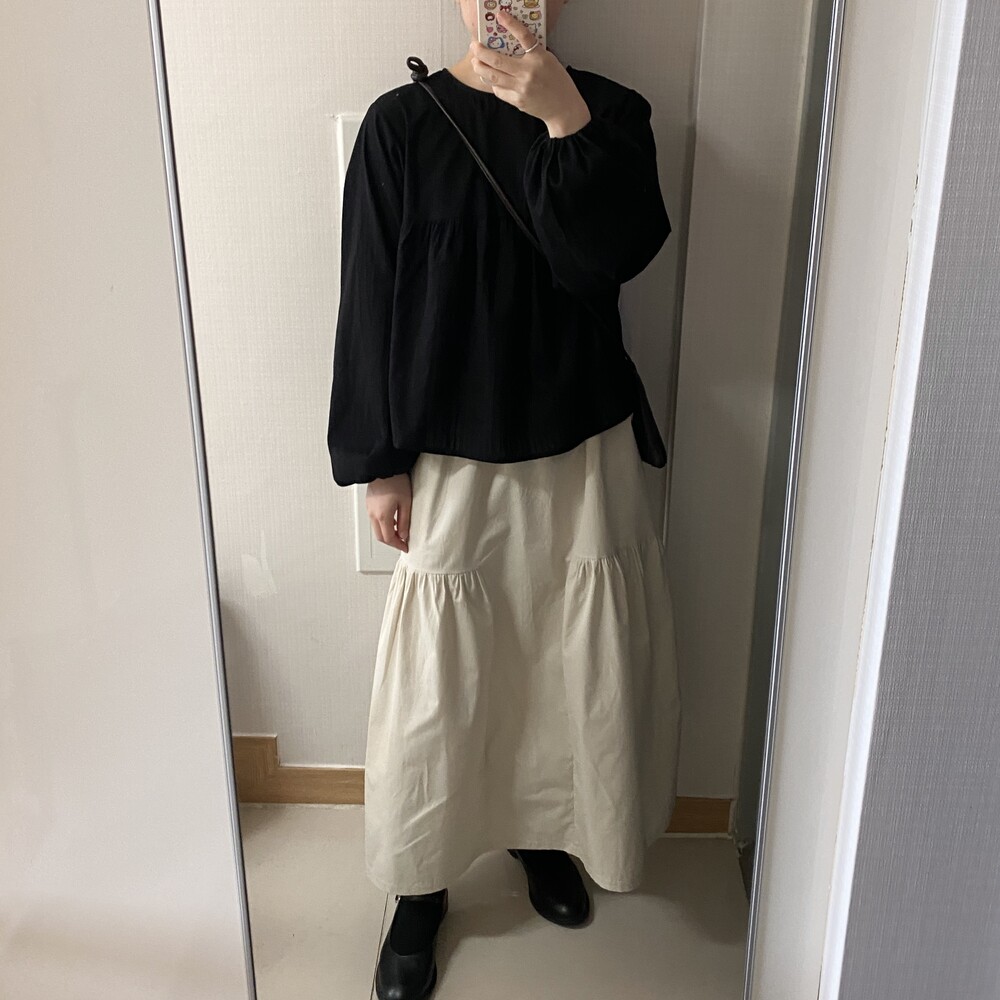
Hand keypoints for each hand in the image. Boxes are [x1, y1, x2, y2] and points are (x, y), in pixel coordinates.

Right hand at [366, 473, 410, 552]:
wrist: (383, 466)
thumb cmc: (396, 481)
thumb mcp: (406, 503)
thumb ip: (404, 522)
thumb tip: (403, 535)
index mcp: (382, 516)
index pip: (389, 539)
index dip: (398, 545)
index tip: (406, 547)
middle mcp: (373, 514)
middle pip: (380, 537)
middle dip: (391, 542)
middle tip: (402, 543)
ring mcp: (369, 509)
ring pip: (376, 529)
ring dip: (387, 534)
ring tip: (399, 531)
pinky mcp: (369, 504)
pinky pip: (374, 520)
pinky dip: (382, 525)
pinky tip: (392, 520)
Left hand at [470, 10, 591, 137]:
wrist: (563, 108)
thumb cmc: (557, 83)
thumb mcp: (549, 61)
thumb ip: (532, 53)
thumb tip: (511, 46)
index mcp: (539, 58)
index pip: (523, 36)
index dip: (511, 24)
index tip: (500, 15)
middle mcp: (528, 73)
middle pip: (498, 60)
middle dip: (481, 52)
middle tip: (474, 46)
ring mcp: (522, 88)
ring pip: (493, 76)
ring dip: (480, 68)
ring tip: (475, 62)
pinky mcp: (518, 101)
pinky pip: (499, 90)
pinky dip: (493, 83)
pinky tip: (490, 78)